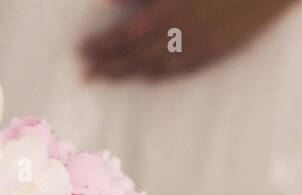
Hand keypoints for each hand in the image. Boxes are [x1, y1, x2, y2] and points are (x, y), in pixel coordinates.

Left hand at [81, 0, 299, 80]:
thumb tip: (105, 0)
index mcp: (170, 11)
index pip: (125, 35)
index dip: (102, 45)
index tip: (80, 52)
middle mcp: (185, 34)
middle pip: (137, 56)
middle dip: (109, 66)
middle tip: (85, 76)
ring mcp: (204, 46)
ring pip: (158, 67)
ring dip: (129, 74)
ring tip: (108, 79)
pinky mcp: (221, 50)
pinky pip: (184, 70)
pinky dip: (162, 76)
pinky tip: (147, 79)